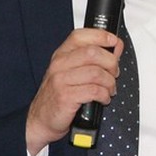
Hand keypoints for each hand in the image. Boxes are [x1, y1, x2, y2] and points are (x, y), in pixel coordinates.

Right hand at [26, 28, 122, 154]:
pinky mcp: (66, 97)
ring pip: (96, 73)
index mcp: (61, 55)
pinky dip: (104, 95)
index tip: (114, 42)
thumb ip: (91, 59)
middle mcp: (60, 64)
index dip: (101, 36)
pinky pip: (94, 91)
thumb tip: (115, 48)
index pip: (80, 36)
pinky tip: (103, 98)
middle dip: (111, 63)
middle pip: (93, 53)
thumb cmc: (58, 95)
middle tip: (114, 73)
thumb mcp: (71, 72)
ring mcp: (61, 80)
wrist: (41, 120)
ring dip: (110, 82)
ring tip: (109, 89)